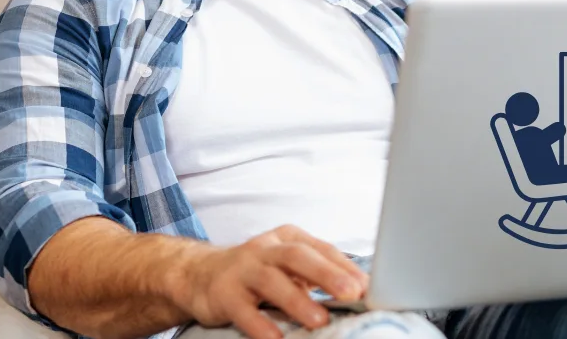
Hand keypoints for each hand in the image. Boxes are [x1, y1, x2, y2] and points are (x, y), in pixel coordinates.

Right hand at [176, 225, 369, 338]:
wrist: (200, 275)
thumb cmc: (256, 273)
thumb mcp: (287, 267)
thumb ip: (318, 276)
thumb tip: (360, 292)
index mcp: (287, 239)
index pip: (321, 249)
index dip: (345, 267)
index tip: (366, 286)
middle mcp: (265, 249)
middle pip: (299, 257)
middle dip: (327, 275)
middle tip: (351, 293)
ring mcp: (243, 269)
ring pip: (272, 281)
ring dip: (297, 301)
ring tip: (319, 320)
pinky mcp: (224, 293)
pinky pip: (244, 310)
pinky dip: (260, 324)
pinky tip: (276, 338)